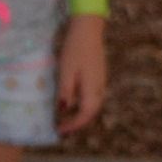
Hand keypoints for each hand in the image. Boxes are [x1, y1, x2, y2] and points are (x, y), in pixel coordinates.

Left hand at [56, 14, 107, 132]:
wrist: (88, 31)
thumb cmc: (75, 50)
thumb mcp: (65, 71)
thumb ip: (65, 91)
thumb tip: (63, 110)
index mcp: (92, 89)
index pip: (85, 115)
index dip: (73, 125)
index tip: (60, 131)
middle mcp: (99, 89)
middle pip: (90, 113)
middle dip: (77, 123)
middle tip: (61, 128)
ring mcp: (100, 83)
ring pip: (92, 105)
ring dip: (80, 115)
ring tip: (64, 119)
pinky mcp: (98, 77)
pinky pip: (91, 97)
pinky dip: (82, 105)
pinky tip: (71, 103)